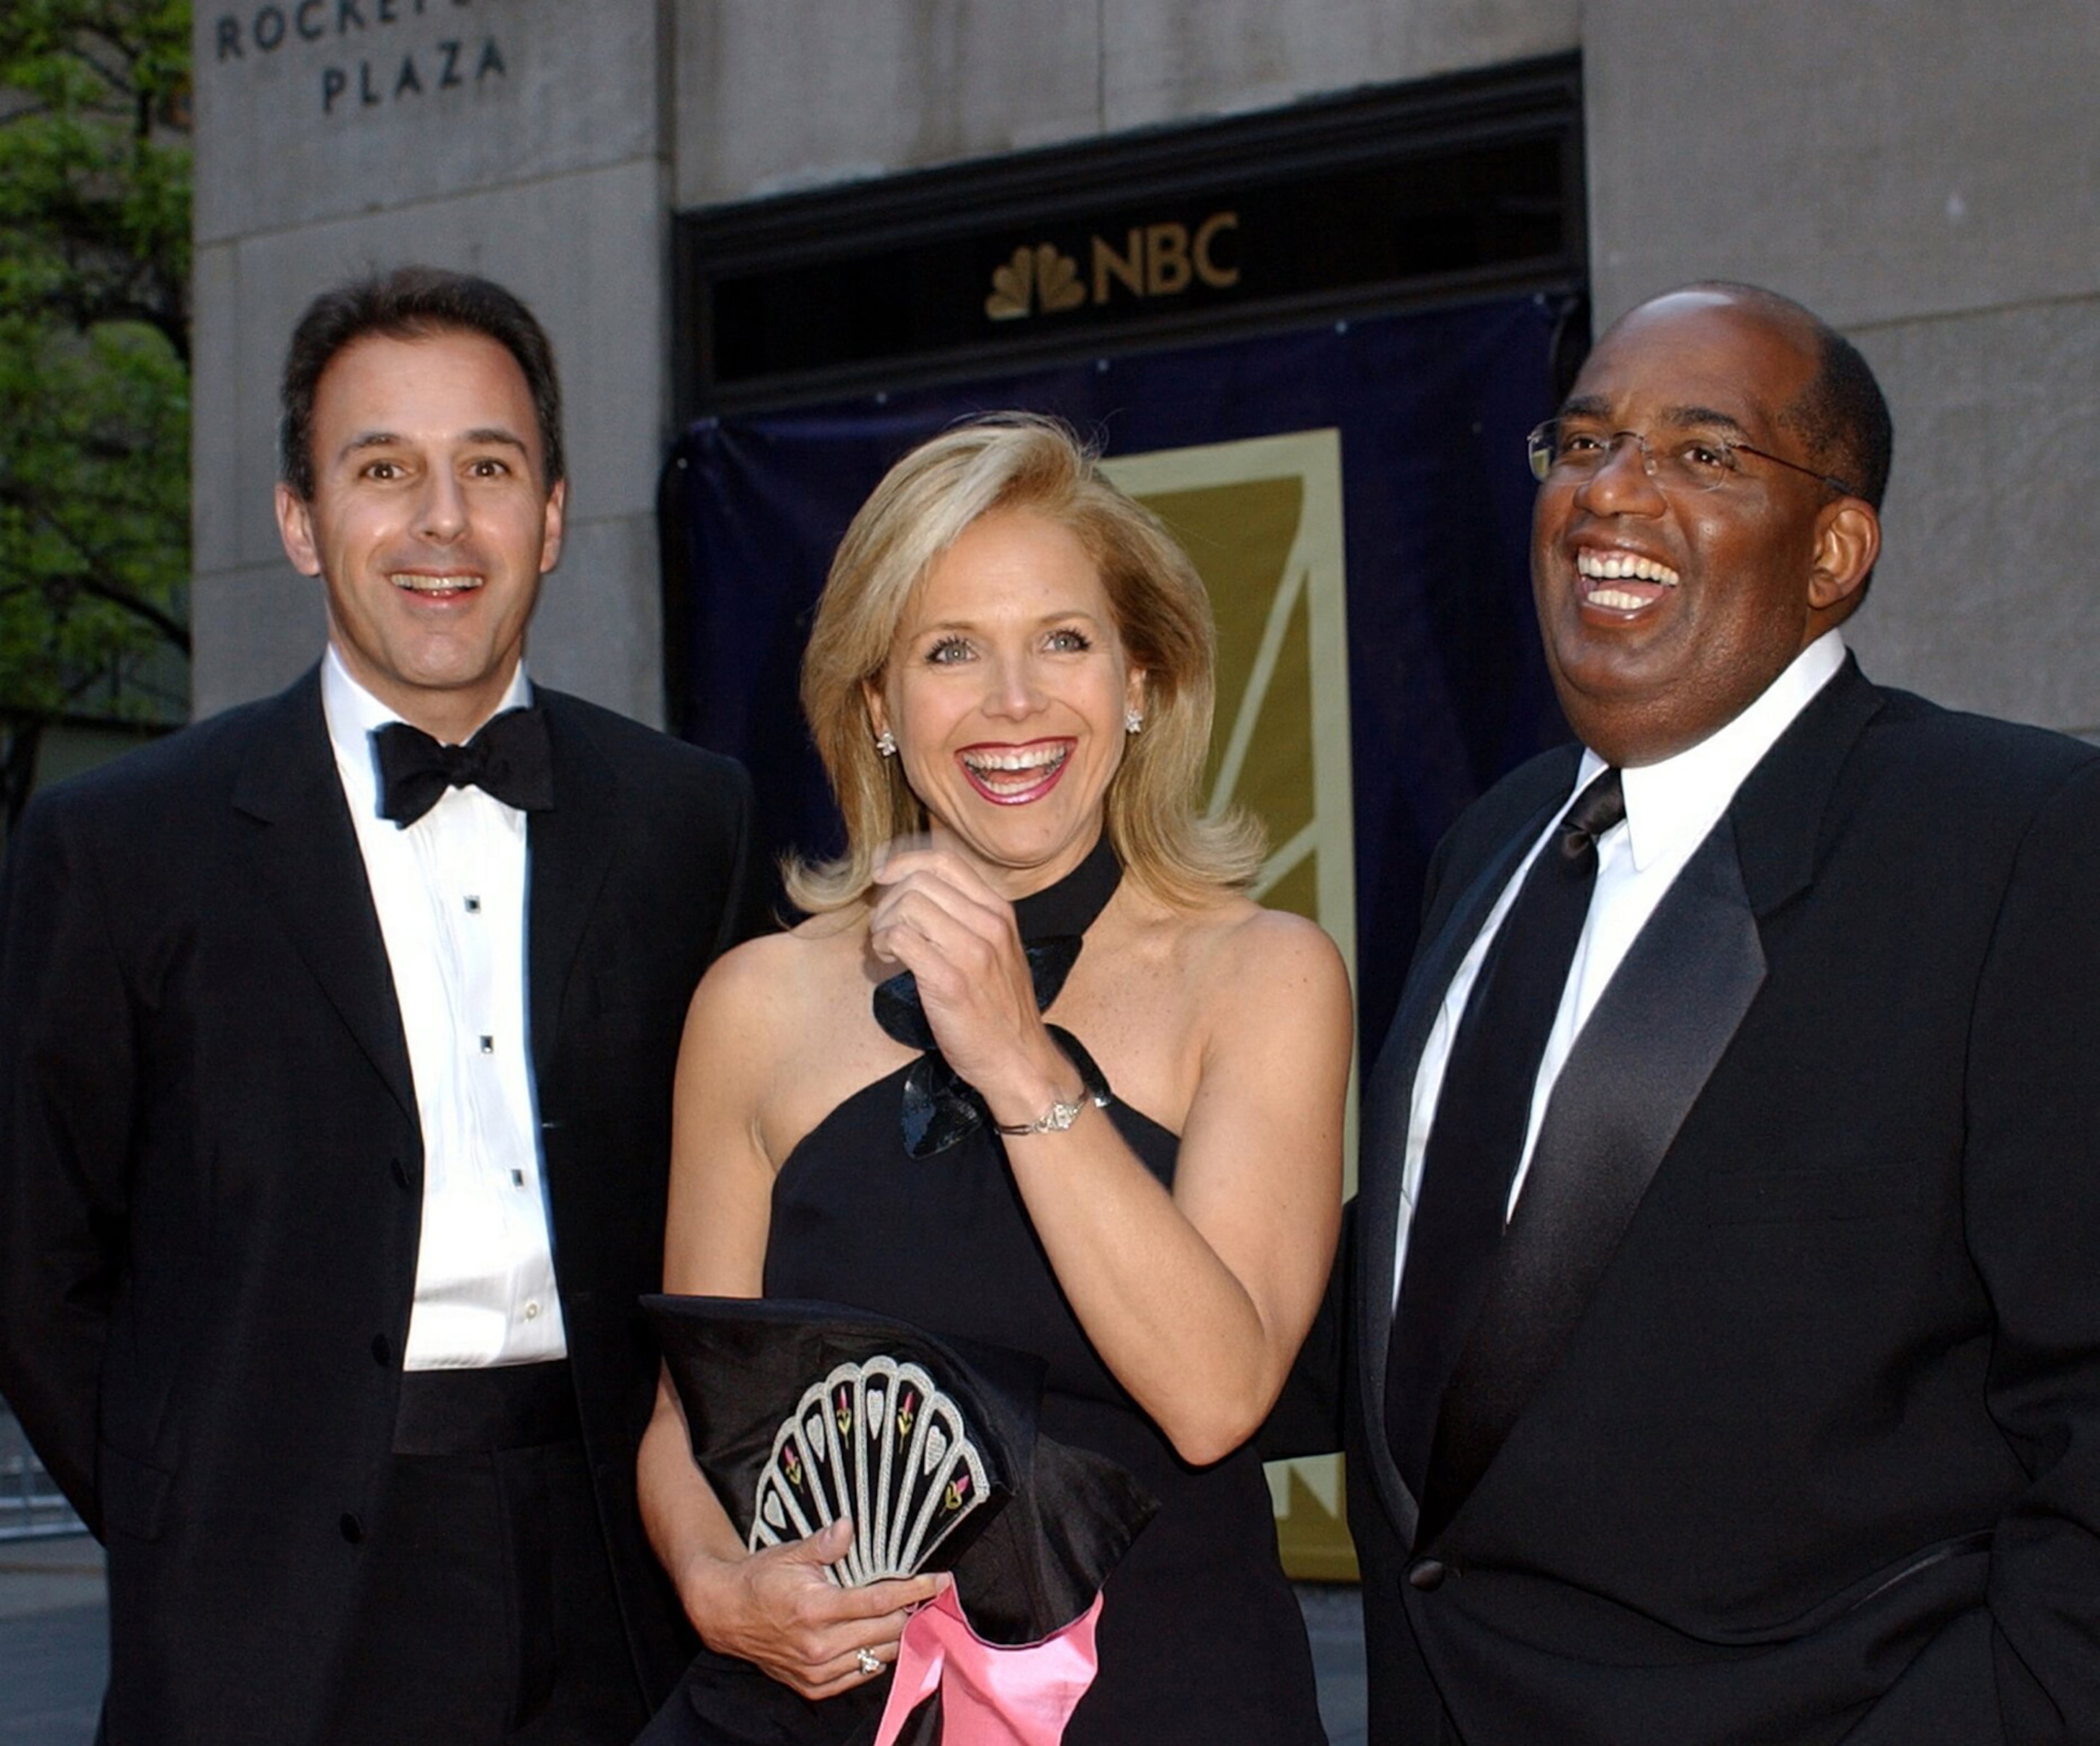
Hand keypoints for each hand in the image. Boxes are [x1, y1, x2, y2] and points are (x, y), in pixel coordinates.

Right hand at [680, 1517, 948, 1699]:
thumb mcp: (791, 1553)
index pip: (881, 1601)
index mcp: (817, 1610)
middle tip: (927, 1595)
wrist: (725, 1614)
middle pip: (888, 1631)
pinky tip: (879, 1638)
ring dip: (898, 1636)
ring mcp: (818, 1672)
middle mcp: (820, 1647)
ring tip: (908, 1614)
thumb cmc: (761, 1579)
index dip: (916, 1589)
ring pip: (879, 1657)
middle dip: (912, 1611)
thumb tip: (849, 1526)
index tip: (941, 1580)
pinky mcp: (814, 1687)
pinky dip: (876, 1657)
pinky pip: (861, 1675)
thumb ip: (825, 1544)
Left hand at [868, 844, 1071, 1121]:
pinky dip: (884, 944)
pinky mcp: (949, 981)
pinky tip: (888, 960)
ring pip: (907, 905)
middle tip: (883, 926)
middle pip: (920, 881)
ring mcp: (971, 952)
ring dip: (883, 922)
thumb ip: (968, 918)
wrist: (1019, 1059)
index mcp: (999, 912)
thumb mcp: (998, 950)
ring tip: (886, 946)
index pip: (945, 861)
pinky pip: (901, 938)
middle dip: (888, 899)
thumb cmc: (1001, 1009)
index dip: (905, 861)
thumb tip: (917, 893)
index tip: (882, 875)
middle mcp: (989, 924)